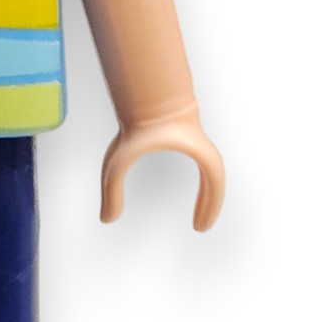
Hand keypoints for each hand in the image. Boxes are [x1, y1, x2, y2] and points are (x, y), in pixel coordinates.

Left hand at [100, 104, 224, 231]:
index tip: (198, 228)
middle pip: (216, 179)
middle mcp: (201, 146)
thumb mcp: (118, 164)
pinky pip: (201, 162)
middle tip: (198, 227)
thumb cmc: (132, 126)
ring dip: (207, 193)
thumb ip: (111, 190)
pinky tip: (187, 185)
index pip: (215, 182)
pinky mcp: (188, 134)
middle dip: (210, 203)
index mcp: (197, 151)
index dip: (210, 206)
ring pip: (211, 171)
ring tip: (198, 212)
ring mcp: (196, 139)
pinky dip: (199, 179)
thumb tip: (105, 219)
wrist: (142, 93)